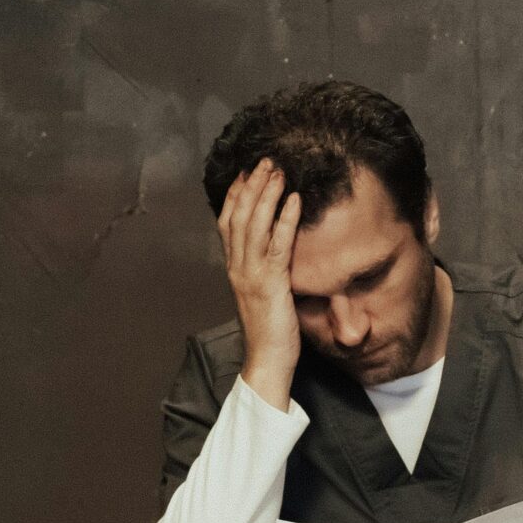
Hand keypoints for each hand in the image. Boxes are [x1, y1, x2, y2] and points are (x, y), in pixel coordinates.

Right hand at [218, 158, 301, 410]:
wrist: (266, 360)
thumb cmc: (269, 331)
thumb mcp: (262, 294)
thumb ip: (263, 270)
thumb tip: (274, 251)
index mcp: (234, 269)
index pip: (228, 224)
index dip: (235, 196)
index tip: (244, 173)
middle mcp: (238, 267)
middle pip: (239, 217)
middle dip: (251, 186)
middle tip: (264, 161)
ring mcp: (252, 274)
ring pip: (254, 225)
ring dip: (266, 194)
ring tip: (277, 171)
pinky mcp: (270, 283)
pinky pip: (278, 244)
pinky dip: (285, 219)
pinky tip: (294, 200)